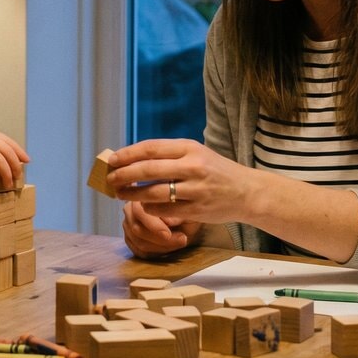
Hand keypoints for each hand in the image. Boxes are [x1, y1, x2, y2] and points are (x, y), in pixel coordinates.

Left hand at [108, 138, 254, 225]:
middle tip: (110, 179)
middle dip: (124, 175)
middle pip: (148, 169)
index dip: (127, 154)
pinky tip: (143, 206)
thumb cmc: (215, 171)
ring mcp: (196, 189)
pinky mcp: (197, 210)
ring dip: (132, 194)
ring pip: (153, 192)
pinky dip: (150, 208)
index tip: (112, 160)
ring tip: (121, 194)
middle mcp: (192, 166)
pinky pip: (165, 210)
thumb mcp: (196, 154)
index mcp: (189, 147)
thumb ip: (168, 155)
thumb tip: (131, 158)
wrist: (247, 192)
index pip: (151, 148)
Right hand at [122, 201, 200, 257]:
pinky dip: (157, 252)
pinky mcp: (130, 240)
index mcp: (139, 197)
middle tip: (181, 240)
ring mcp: (128, 225)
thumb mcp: (185, 211)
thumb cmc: (185, 212)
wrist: (184, 221)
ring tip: (180, 242)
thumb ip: (176, 215)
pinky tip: (170, 247)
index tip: (168, 234)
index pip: (139, 212)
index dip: (153, 225)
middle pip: (137, 229)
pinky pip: (140, 252)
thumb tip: (168, 222)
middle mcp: (129, 210)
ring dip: (161, 247)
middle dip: (159, 239)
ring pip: (139, 243)